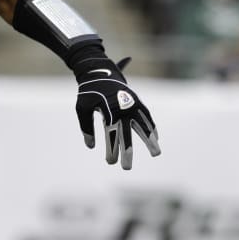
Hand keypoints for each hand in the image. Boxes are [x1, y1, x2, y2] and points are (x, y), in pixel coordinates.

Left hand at [72, 55, 160, 169]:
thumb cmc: (88, 92)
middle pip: (127, 134)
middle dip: (127, 152)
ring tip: (156, 154)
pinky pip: (146, 116)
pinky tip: (156, 138)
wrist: (98, 71)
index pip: (111, 135)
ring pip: (143, 125)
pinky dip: (151, 127)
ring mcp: (132, 104)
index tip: (110, 162)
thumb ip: (86, 127)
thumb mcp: (82, 108)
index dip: (111, 149)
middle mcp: (123, 108)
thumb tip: (91, 146)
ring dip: (150, 140)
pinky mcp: (137, 101)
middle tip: (126, 168)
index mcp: (109, 110)